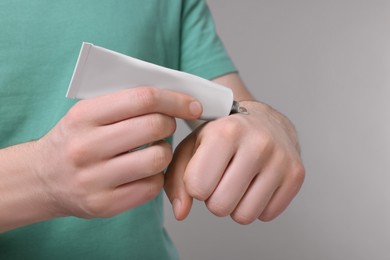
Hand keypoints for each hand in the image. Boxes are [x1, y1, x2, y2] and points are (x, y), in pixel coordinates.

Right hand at [29, 87, 201, 218]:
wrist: (42, 179)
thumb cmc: (74, 140)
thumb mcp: (86, 114)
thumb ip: (123, 103)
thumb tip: (172, 96)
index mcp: (83, 116)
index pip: (142, 99)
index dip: (175, 99)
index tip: (193, 105)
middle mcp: (86, 147)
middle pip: (154, 127)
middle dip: (170, 124)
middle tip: (165, 126)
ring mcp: (94, 179)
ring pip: (157, 159)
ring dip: (165, 152)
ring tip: (154, 150)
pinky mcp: (104, 205)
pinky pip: (152, 186)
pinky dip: (157, 177)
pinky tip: (145, 171)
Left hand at [164, 100, 304, 223]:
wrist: (264, 121)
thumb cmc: (224, 135)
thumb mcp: (192, 147)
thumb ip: (177, 180)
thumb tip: (181, 212)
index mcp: (226, 132)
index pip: (198, 187)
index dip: (196, 186)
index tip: (203, 173)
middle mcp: (258, 144)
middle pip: (220, 206)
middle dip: (215, 199)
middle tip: (221, 179)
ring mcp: (281, 160)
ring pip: (244, 216)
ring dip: (236, 205)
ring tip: (238, 181)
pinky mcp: (296, 175)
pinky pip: (266, 215)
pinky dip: (257, 205)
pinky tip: (256, 183)